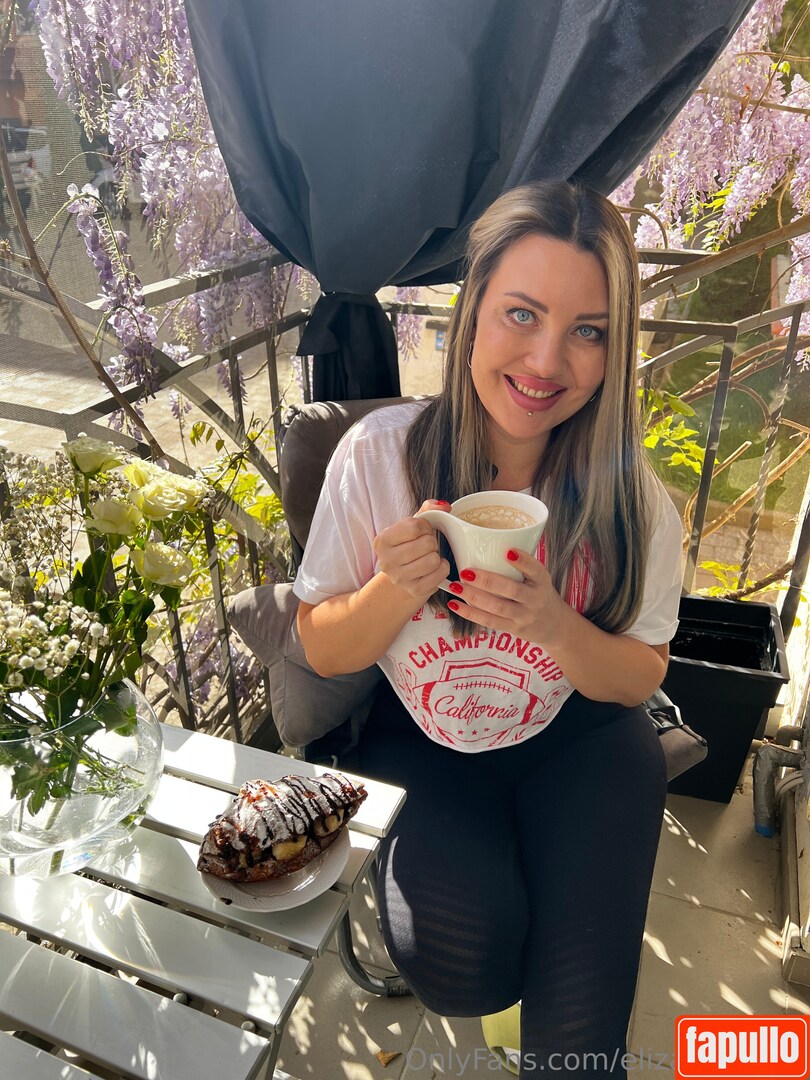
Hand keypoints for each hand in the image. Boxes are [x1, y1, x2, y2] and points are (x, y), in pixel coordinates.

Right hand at [373, 500, 450, 602]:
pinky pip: (441, 573)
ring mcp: (399, 578)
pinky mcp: (414, 590)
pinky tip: (433, 569)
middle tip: (426, 547)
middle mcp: (386, 561)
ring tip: (428, 557)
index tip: (422, 532)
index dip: (426, 527)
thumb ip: (427, 510)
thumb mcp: (411, 526)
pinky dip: (442, 568)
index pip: (415, 526)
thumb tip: (443, 506)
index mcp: (382, 540)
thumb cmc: (408, 547)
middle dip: (431, 542)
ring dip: (436, 556)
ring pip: (434, 559)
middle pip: (427, 543)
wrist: (402, 578)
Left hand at [446, 548, 567, 647]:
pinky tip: (455, 604)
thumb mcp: (539, 579)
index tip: (508, 551)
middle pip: (512, 590)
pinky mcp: (513, 629)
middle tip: (466, 572)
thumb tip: (486, 544)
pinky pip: (490, 621)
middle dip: (487, 580)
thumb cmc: (539, 594)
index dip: (523, 561)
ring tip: (455, 586)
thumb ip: (521, 566)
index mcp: (542, 581)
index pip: (536, 569)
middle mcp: (535, 599)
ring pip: (497, 607)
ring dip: (473, 596)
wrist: (555, 626)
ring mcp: (524, 616)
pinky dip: (470, 613)